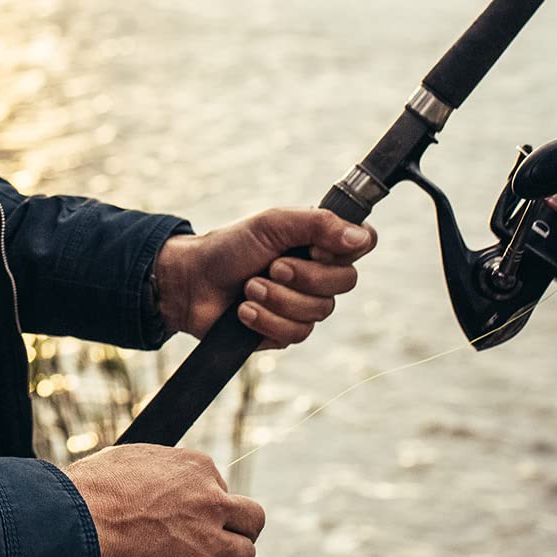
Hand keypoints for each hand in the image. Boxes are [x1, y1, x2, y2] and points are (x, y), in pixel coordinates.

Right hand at [64, 444, 262, 556]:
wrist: (76, 522)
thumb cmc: (90, 489)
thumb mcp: (131, 458)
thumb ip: (155, 469)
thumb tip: (151, 477)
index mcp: (196, 468)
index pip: (219, 487)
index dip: (207, 505)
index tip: (194, 518)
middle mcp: (209, 500)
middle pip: (251, 517)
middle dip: (244, 531)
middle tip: (232, 543)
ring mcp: (204, 538)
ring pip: (246, 555)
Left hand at [152, 208, 377, 346]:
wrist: (192, 283)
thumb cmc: (231, 246)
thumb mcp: (273, 223)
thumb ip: (318, 223)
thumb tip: (360, 236)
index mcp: (320, 241)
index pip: (364, 242)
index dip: (345, 249)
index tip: (315, 248)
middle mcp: (319, 272)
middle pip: (345, 282)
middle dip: (303, 276)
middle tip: (271, 267)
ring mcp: (305, 304)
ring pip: (319, 311)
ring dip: (278, 299)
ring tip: (249, 288)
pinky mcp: (286, 331)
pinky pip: (296, 333)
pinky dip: (267, 319)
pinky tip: (244, 311)